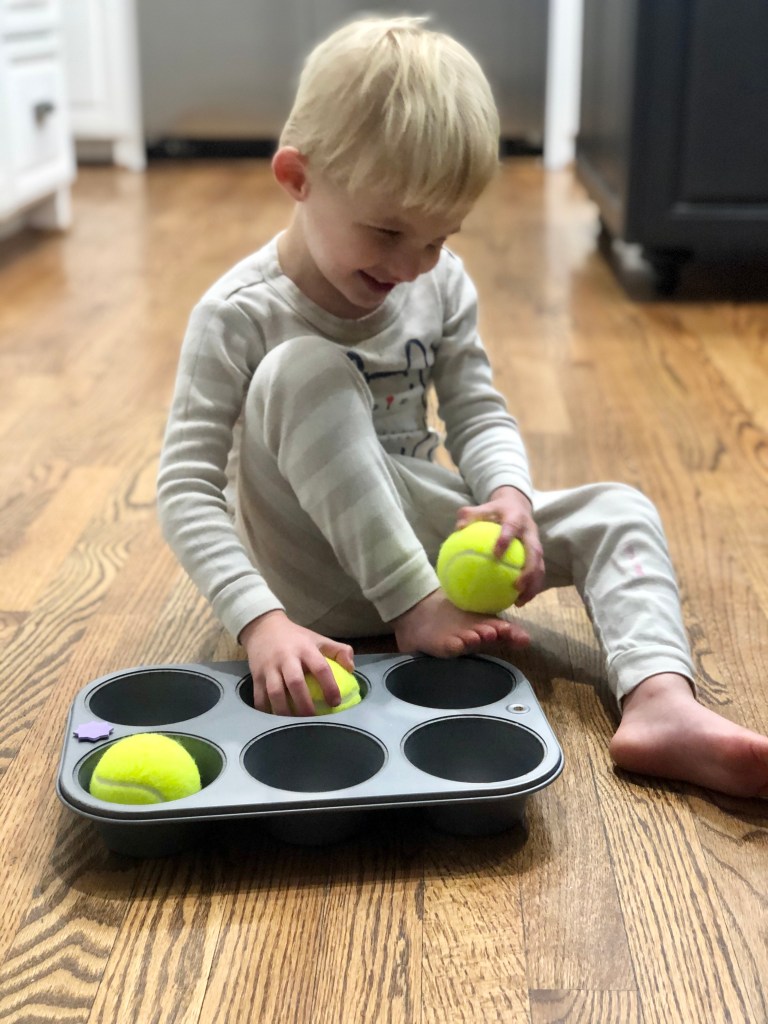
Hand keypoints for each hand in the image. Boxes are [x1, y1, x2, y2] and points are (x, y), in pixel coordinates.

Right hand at [239, 610, 354, 715]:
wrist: (263, 627)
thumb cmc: (295, 638)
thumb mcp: (318, 639)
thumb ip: (338, 651)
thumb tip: (351, 669)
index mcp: (305, 648)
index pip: (320, 668)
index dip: (330, 686)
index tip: (335, 702)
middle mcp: (286, 658)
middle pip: (295, 682)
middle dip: (305, 704)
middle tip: (314, 719)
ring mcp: (269, 667)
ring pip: (275, 692)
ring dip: (285, 710)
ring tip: (294, 724)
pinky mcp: (256, 675)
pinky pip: (259, 696)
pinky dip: (266, 710)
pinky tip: (275, 720)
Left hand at [455, 486, 543, 605]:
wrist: (518, 505)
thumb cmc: (496, 510)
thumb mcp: (483, 508)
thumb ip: (470, 515)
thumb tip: (458, 528)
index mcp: (516, 517)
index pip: (512, 526)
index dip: (506, 538)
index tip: (496, 554)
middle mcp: (530, 531)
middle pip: (535, 551)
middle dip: (529, 570)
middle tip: (517, 586)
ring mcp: (537, 543)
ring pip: (540, 565)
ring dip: (533, 585)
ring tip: (520, 601)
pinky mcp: (539, 554)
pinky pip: (538, 572)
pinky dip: (531, 588)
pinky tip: (518, 601)